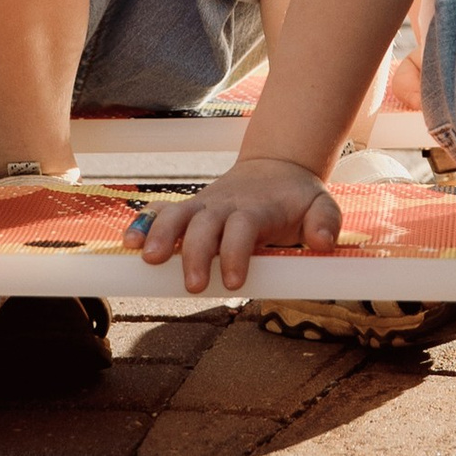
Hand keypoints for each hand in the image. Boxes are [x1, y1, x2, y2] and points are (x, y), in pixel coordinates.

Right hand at [130, 156, 341, 295]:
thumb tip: (322, 243)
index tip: (236, 283)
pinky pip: (161, 212)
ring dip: (161, 235)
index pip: (243, 228)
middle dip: (196, 254)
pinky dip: (144, 224)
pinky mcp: (189, 210)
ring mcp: (203, 205)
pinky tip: (130, 244)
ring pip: (177, 215)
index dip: (237, 253)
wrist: (275, 168)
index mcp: (255, 209)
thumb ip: (326, 222)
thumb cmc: (297, 197)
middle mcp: (224, 205)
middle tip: (194, 286)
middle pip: (204, 225)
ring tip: (149, 260)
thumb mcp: (322, 205)